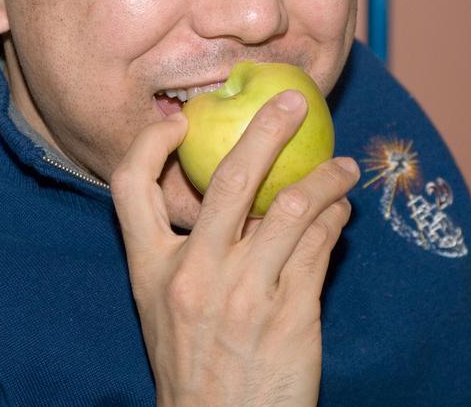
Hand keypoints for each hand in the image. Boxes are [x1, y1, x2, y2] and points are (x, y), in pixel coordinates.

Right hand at [111, 90, 358, 406]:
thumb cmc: (194, 367)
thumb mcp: (165, 308)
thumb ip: (188, 252)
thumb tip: (238, 190)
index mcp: (151, 270)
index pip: (129, 187)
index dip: (149, 143)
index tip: (179, 120)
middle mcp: (194, 275)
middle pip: (228, 178)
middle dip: (266, 130)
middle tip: (290, 102)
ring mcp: (244, 295)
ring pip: (291, 207)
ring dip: (324, 178)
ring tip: (341, 168)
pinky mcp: (291, 315)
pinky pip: (319, 246)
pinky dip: (334, 219)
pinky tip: (341, 212)